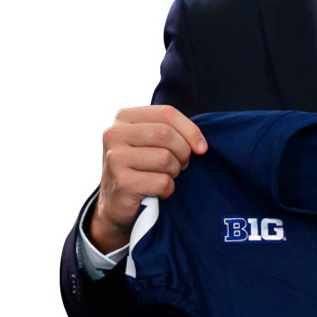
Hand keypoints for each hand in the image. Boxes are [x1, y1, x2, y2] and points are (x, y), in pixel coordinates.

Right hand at [89, 106, 207, 253]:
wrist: (115, 203)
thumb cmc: (140, 167)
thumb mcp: (151, 142)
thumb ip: (172, 132)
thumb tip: (200, 146)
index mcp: (124, 118)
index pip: (166, 113)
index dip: (190, 130)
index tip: (201, 148)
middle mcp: (114, 134)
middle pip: (165, 134)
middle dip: (183, 152)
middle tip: (181, 165)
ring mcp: (115, 158)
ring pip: (165, 158)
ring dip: (174, 171)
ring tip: (166, 176)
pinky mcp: (122, 182)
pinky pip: (162, 182)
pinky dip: (168, 189)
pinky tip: (158, 191)